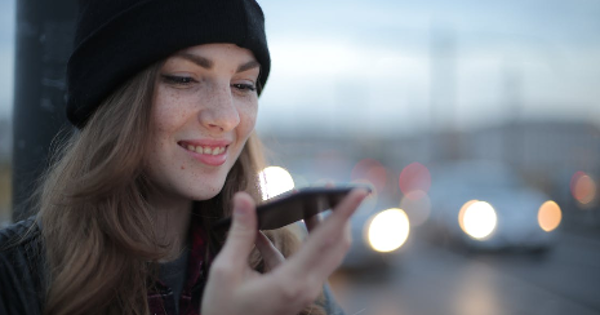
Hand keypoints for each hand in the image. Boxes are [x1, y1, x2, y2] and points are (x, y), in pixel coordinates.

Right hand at [201, 189, 367, 314]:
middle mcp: (306, 287)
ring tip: (310, 200)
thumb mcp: (225, 271)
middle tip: (332, 187)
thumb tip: (244, 198)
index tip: (359, 191)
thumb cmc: (223, 311)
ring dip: (322, 226)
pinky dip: (296, 244)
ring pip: (326, 252)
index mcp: (291, 281)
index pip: (326, 239)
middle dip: (339, 213)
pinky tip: (266, 232)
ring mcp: (305, 291)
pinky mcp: (298, 292)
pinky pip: (307, 261)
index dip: (343, 212)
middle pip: (336, 244)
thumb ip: (240, 233)